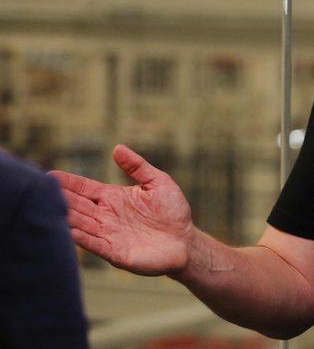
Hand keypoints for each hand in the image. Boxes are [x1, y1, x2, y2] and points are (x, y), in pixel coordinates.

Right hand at [50, 145, 193, 276]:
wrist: (185, 241)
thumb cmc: (172, 211)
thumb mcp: (157, 182)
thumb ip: (137, 166)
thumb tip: (117, 148)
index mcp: (112, 198)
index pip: (84, 188)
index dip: (68, 183)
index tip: (49, 176)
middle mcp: (105, 216)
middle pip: (77, 205)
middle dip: (61, 198)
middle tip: (41, 192)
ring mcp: (108, 234)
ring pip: (81, 224)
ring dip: (66, 218)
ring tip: (50, 210)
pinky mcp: (114, 252)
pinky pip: (94, 244)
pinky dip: (81, 239)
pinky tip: (69, 232)